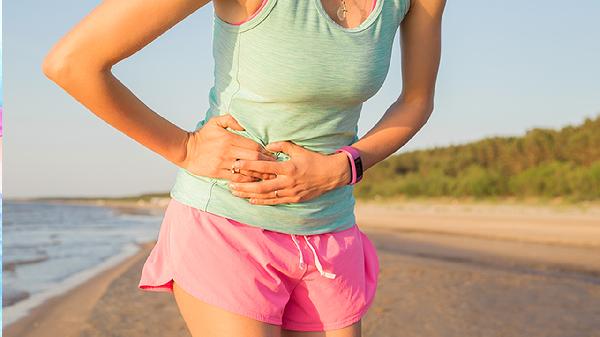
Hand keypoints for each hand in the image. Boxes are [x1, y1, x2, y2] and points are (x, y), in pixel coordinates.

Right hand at [181, 114, 277, 182]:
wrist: (186, 150)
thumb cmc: (203, 135)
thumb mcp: (216, 122)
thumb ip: (231, 120)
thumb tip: (246, 124)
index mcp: (229, 139)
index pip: (253, 145)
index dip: (265, 151)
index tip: (273, 155)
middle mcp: (227, 151)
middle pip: (253, 158)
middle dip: (266, 163)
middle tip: (276, 166)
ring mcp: (222, 163)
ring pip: (246, 170)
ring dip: (260, 174)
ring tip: (270, 176)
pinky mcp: (217, 173)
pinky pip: (236, 179)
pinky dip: (247, 180)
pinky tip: (254, 181)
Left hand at [227, 141, 351, 204]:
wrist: (332, 175)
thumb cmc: (315, 159)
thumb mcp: (299, 149)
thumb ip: (282, 146)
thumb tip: (268, 145)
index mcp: (288, 168)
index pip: (264, 167)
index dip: (248, 166)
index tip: (236, 165)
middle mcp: (288, 182)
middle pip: (261, 186)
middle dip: (244, 186)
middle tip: (229, 185)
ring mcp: (290, 192)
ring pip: (265, 196)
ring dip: (249, 195)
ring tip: (235, 193)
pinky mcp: (294, 199)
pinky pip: (274, 201)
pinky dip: (261, 201)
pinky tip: (250, 200)